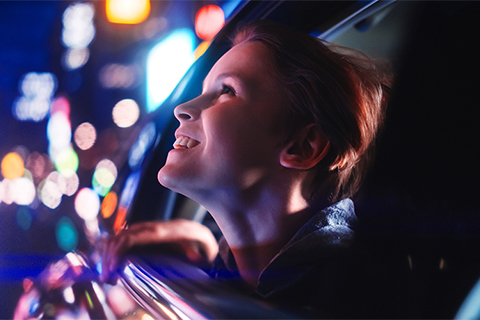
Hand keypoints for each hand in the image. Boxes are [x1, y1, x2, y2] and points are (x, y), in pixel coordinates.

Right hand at [100, 220, 217, 282]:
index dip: (119, 250)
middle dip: (109, 256)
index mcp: (163, 231)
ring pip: (119, 237)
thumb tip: (196, 258)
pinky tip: (109, 266)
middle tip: (106, 278)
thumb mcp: (201, 248)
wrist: (197, 230)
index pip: (134, 236)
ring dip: (108, 254)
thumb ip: (198, 253)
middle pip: (121, 237)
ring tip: (107, 276)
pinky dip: (112, 250)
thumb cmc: (198, 242)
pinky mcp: (142, 234)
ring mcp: (145, 229)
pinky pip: (122, 238)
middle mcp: (151, 227)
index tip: (112, 268)